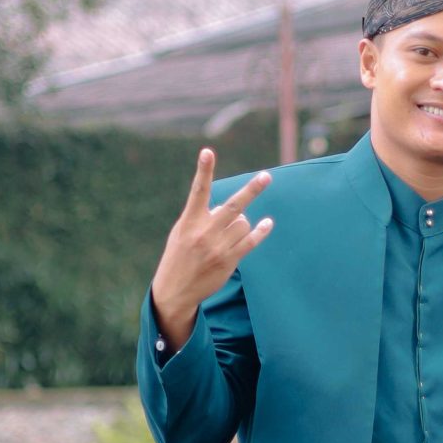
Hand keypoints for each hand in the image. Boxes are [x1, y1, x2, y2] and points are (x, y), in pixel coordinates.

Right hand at [150, 150, 272, 355]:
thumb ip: (202, 217)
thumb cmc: (179, 256)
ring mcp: (218, 247)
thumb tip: (233, 211)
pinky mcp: (228, 260)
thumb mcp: (182, 232)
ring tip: (227, 234)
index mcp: (189, 221)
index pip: (198, 191)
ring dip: (241, 224)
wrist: (175, 290)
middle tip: (267, 176)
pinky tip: (267, 224)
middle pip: (234, 206)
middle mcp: (204, 231)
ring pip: (243, 223)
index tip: (207, 152)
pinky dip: (260, 231)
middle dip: (252, 190)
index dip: (204, 170)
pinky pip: (251, 241)